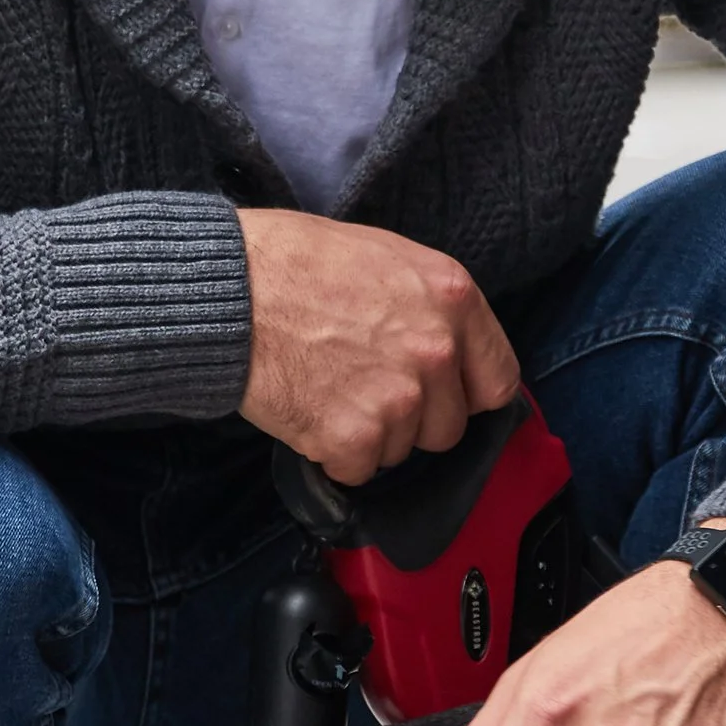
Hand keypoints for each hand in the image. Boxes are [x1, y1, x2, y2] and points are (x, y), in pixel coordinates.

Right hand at [237, 210, 518, 482]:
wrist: (226, 289)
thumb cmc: (294, 262)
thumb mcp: (386, 256)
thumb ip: (430, 308)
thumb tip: (454, 351)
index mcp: (454, 298)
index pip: (499, 381)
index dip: (466, 394)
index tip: (443, 396)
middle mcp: (437, 351)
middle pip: (448, 427)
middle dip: (411, 419)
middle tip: (363, 384)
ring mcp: (399, 398)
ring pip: (401, 451)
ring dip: (368, 434)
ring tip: (327, 387)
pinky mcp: (354, 437)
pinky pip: (358, 469)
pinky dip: (332, 453)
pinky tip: (308, 410)